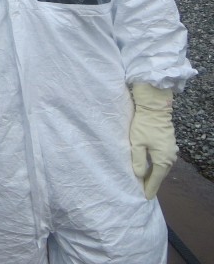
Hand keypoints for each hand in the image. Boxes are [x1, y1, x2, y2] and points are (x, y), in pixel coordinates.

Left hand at [130, 83, 177, 199]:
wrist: (155, 108)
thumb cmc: (144, 125)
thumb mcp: (137, 143)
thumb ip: (138, 161)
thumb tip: (139, 175)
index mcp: (163, 160)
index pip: (155, 179)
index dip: (150, 188)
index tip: (145, 198)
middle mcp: (170, 158)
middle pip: (160, 174)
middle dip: (152, 183)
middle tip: (143, 191)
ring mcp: (171, 151)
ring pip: (161, 167)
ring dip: (153, 174)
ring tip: (145, 182)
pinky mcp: (168, 145)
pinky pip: (162, 160)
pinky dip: (155, 166)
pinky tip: (149, 168)